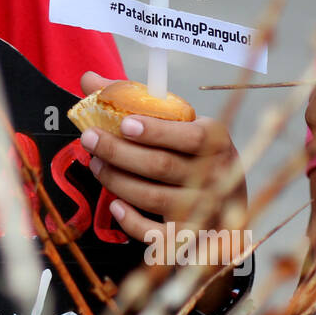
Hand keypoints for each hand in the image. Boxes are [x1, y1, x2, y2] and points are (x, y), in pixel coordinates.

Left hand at [77, 72, 249, 302]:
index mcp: (216, 140)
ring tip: (96, 164)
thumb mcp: (178, 123)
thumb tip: (88, 78)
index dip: (156, 131)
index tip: (123, 123)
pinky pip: (159, 234)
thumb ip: (134, 100)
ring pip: (154, 197)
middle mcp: (216, 175)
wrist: (227, 205)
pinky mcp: (191, 236)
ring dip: (118, 181)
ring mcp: (205, 208)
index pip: (190, 135)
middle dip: (119, 152)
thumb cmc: (192, 153)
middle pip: (162, 165)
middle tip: (89, 139)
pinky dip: (134, 222)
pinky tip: (116, 206)